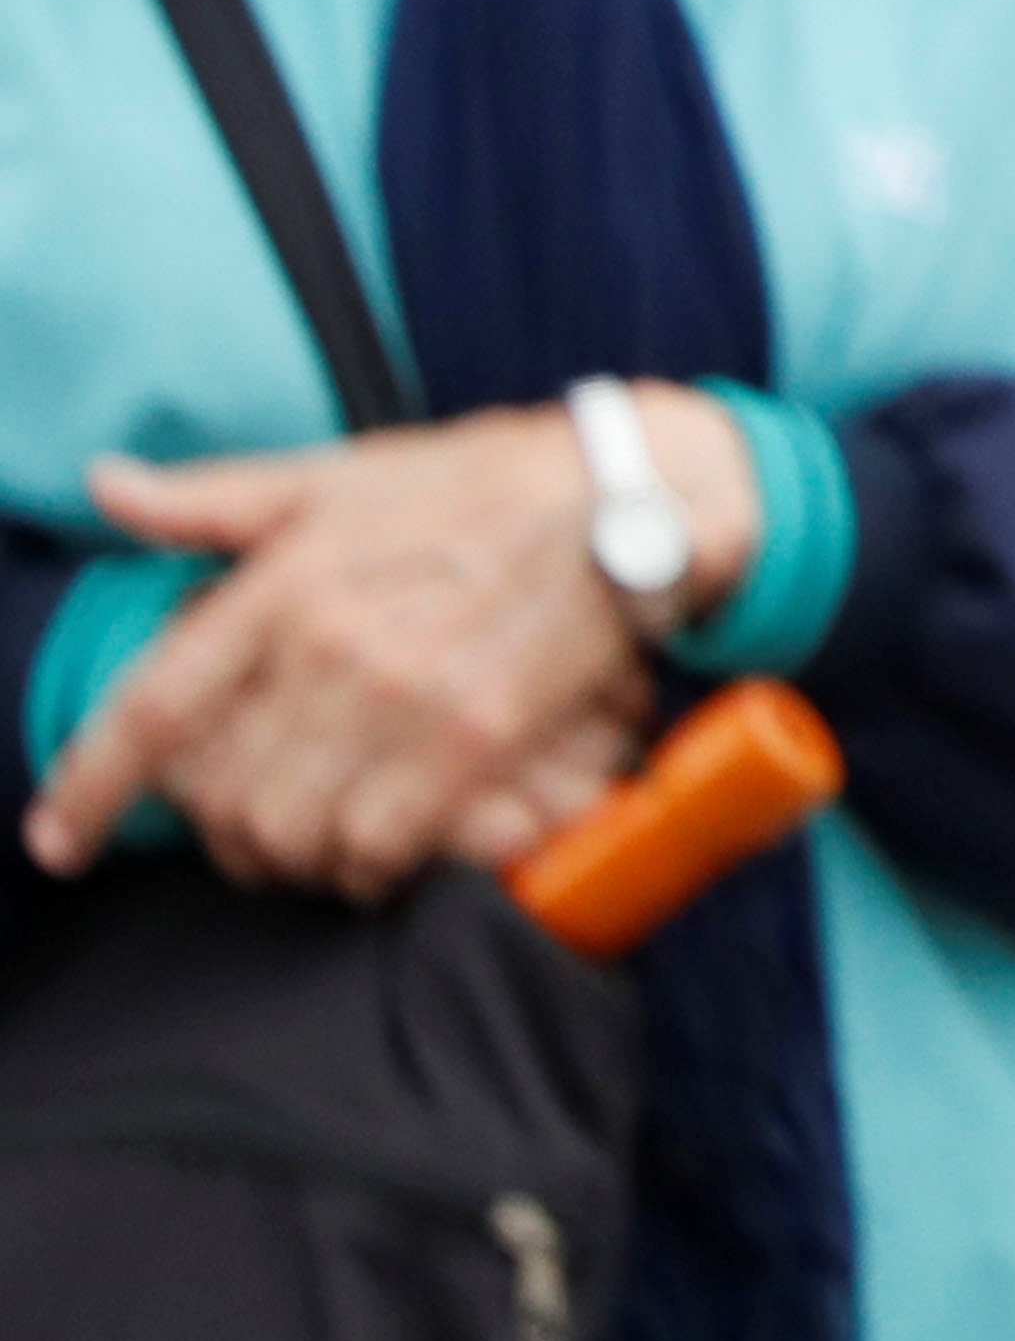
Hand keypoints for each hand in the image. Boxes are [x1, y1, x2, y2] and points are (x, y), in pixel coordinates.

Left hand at [23, 396, 752, 896]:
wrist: (631, 490)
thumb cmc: (481, 481)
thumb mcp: (341, 474)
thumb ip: (216, 497)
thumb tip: (107, 486)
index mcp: (284, 579)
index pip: (154, 708)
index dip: (90, 788)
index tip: (56, 838)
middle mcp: (332, 641)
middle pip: (225, 797)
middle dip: (224, 835)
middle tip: (249, 835)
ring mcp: (407, 692)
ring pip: (295, 832)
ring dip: (295, 856)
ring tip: (317, 843)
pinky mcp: (480, 734)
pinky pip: (383, 845)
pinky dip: (369, 865)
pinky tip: (382, 851)